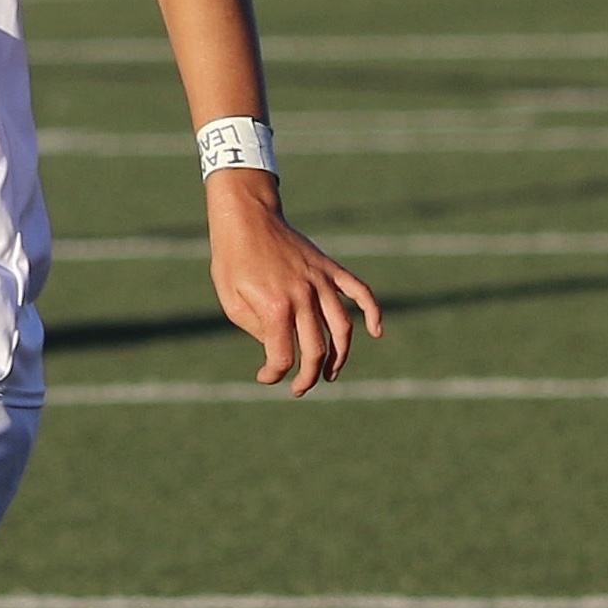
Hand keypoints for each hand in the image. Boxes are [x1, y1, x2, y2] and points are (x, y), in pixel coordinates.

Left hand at [204, 171, 381, 395]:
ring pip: (342, 327)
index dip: (275, 374)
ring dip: (340, 355)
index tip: (266, 377)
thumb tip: (279, 348)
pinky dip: (373, 312)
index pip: (283, 356)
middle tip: (301, 388)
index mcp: (274, 306)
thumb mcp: (231, 301)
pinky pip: (360, 292)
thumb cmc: (232, 260)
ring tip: (330, 373)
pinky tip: (376, 332)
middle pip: (316, 348)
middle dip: (309, 375)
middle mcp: (303, 296)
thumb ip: (257, 329)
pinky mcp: (330, 269)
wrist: (247, 219)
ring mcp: (321, 281)